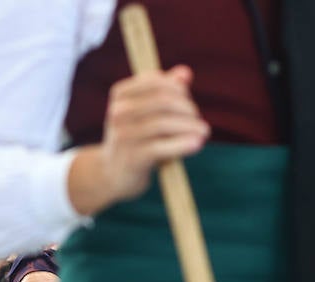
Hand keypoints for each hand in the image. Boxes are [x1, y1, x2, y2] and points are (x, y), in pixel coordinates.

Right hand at [70, 66, 209, 216]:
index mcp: (120, 94)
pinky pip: (161, 146)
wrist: (111, 174)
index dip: (179, 90)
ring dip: (190, 126)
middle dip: (187, 108)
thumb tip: (185, 73)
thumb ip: (165, 91)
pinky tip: (197, 143)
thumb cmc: (135, 139)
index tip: (188, 103)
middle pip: (162, 100)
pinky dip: (183, 144)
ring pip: (164, 123)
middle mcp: (118, 112)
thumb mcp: (146, 112)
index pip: (156, 81)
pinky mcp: (132, 157)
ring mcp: (123, 135)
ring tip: (203, 132)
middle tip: (198, 122)